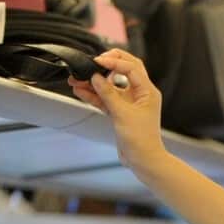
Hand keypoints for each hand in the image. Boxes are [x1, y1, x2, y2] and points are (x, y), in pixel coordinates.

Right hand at [67, 50, 166, 171]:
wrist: (142, 160)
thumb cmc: (140, 139)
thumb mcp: (122, 113)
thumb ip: (108, 94)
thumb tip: (96, 77)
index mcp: (147, 91)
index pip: (131, 67)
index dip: (114, 62)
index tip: (97, 62)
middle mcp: (140, 94)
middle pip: (124, 70)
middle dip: (106, 65)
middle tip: (91, 63)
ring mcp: (130, 102)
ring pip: (111, 86)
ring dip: (94, 82)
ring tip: (76, 79)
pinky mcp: (120, 112)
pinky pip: (106, 99)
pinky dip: (93, 95)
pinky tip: (80, 91)